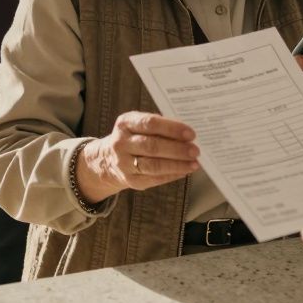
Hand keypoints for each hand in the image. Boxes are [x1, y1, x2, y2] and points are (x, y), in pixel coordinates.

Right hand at [76, 112, 199, 203]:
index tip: (191, 133)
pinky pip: (154, 179)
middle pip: (152, 146)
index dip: (172, 128)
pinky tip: (184, 171)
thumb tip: (188, 135)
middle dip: (177, 149)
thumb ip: (159, 127)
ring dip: (177, 165)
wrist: (107, 159)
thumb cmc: (133, 137)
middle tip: (195, 150)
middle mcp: (121, 143)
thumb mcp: (138, 125)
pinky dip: (172, 175)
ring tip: (194, 163)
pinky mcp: (130, 180)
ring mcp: (124, 163)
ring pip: (153, 165)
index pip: (150, 123)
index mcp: (125, 123)